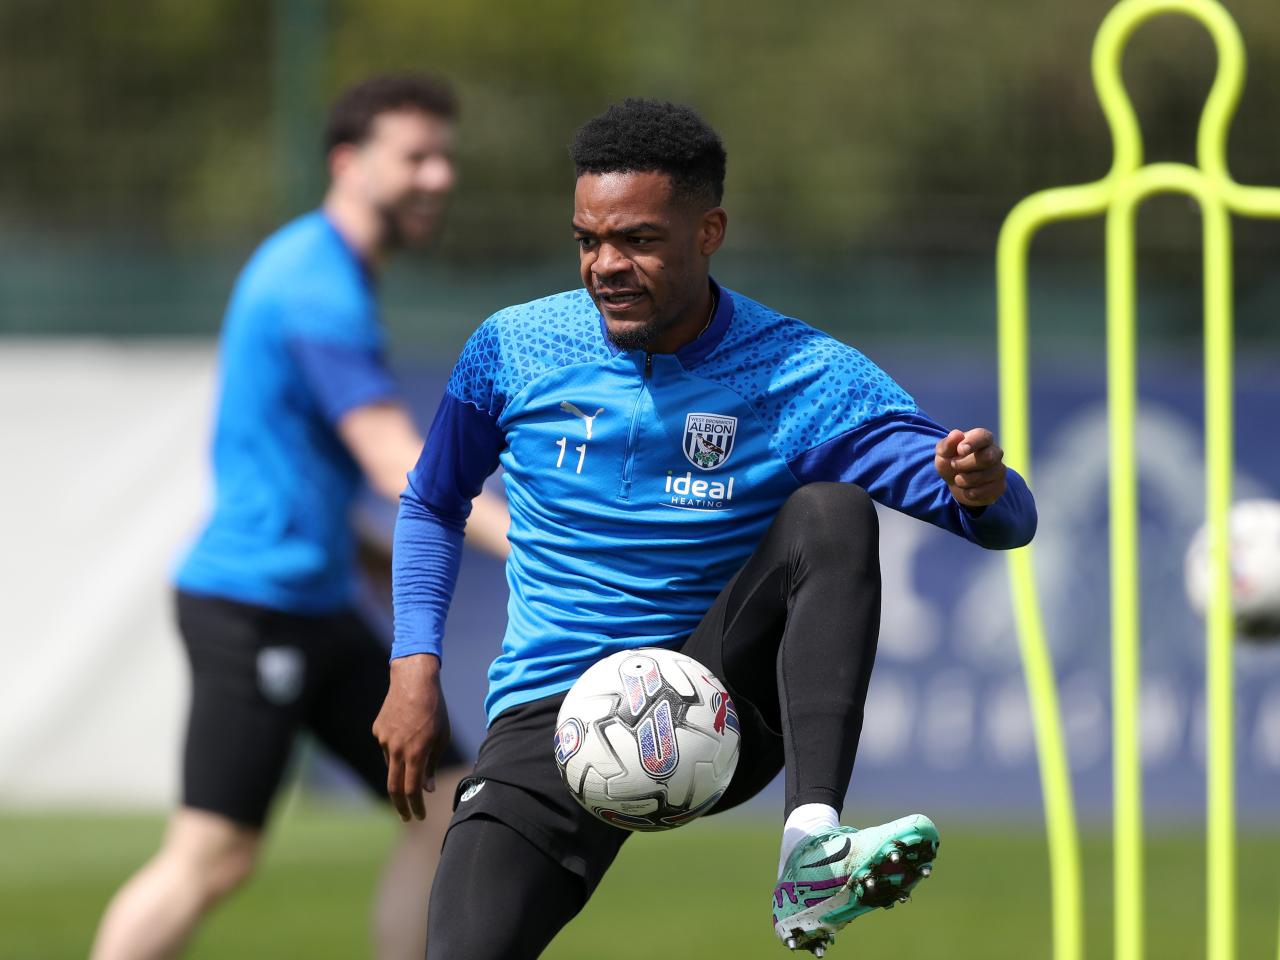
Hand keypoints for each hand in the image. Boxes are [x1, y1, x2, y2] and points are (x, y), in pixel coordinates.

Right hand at [373, 653, 450, 821]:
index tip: (420, 816)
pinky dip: (396, 749)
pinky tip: (406, 732)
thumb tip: (426, 789)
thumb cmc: (435, 709)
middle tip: (407, 817)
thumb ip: (432, 764)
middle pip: (394, 788)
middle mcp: (396, 749)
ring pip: (391, 764)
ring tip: (416, 748)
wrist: (414, 680)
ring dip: (402, 768)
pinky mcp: (377, 730)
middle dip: (401, 806)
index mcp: (415, 752)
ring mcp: (384, 740)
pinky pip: (386, 747)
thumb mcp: (441, 737)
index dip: (416, 806)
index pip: (412, 790)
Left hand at [934, 427, 1006, 508]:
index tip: (960, 450)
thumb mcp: (943, 453)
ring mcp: (999, 470)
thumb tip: (956, 434)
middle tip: (954, 465)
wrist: (956, 482)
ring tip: (958, 479)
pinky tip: (967, 489)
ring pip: (985, 476)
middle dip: (964, 464)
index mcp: (983, 439)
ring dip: (965, 480)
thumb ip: (947, 444)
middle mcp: (995, 452)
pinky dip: (971, 492)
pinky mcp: (1000, 487)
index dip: (972, 442)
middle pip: (987, 457)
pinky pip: (986, 491)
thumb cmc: (951, 461)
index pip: (984, 436)